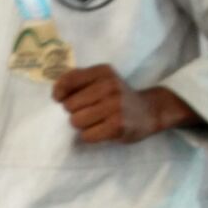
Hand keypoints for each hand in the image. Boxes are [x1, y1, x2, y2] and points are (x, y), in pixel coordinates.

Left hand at [52, 65, 198, 143]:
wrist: (150, 110)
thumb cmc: (119, 96)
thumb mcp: (103, 79)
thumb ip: (80, 80)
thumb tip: (56, 93)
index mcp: (102, 72)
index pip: (68, 80)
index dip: (59, 92)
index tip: (60, 99)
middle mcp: (109, 86)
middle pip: (69, 105)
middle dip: (75, 111)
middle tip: (90, 112)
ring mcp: (114, 106)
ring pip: (76, 121)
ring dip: (82, 125)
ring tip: (96, 121)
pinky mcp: (117, 125)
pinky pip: (87, 135)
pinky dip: (90, 135)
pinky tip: (101, 130)